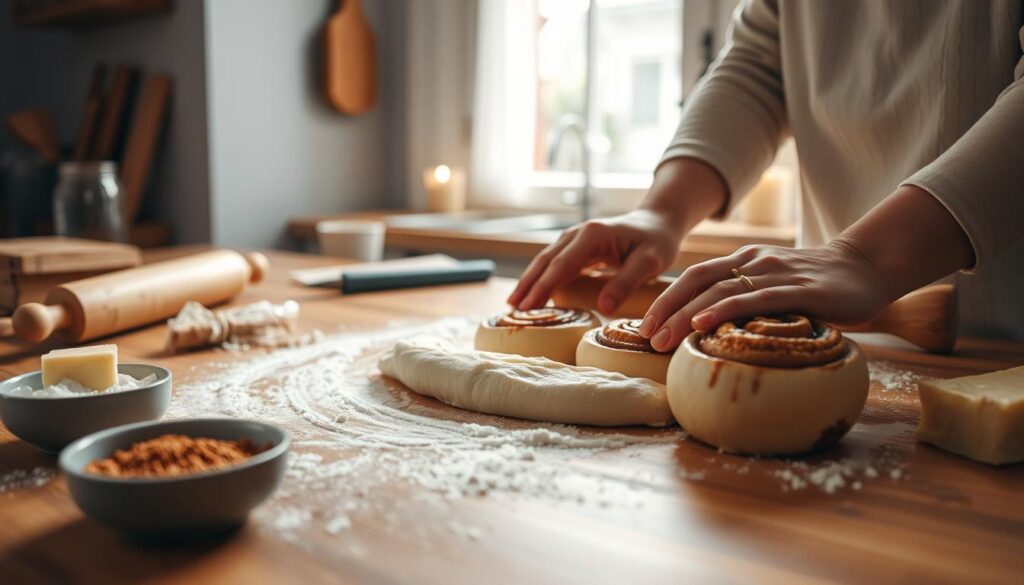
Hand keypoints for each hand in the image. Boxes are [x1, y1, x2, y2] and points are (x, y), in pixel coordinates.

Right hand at [507, 209, 683, 313]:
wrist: (658, 223)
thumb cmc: (657, 242)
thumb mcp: (650, 262)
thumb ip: (626, 283)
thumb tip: (603, 308)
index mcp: (592, 235)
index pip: (561, 264)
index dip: (543, 286)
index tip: (529, 307)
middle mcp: (577, 233)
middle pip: (546, 261)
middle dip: (528, 285)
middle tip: (513, 310)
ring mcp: (574, 239)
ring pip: (545, 262)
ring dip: (530, 282)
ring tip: (515, 305)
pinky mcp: (576, 247)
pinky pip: (554, 264)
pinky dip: (541, 279)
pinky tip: (534, 294)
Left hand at [638, 238, 892, 351]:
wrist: (867, 266)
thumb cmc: (818, 285)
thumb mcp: (775, 290)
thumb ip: (750, 304)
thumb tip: (716, 337)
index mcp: (743, 262)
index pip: (694, 277)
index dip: (666, 299)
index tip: (645, 326)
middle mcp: (753, 262)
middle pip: (696, 282)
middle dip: (666, 309)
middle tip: (644, 336)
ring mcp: (774, 273)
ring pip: (718, 292)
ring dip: (685, 315)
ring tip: (662, 339)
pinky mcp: (797, 289)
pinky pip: (753, 299)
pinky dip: (724, 310)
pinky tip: (704, 324)